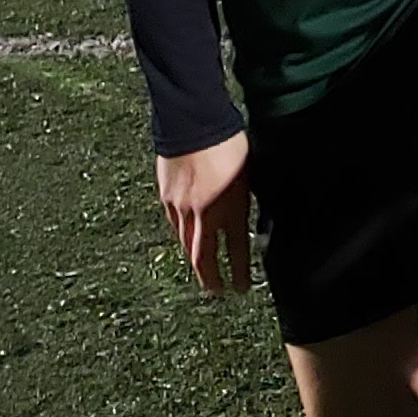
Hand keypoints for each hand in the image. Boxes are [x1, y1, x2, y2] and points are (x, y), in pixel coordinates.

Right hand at [156, 133, 254, 294]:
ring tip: (203, 270)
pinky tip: (186, 240)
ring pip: (186, 243)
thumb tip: (251, 217)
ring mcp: (181, 208)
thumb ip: (248, 200)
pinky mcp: (166, 198)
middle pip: (204, 257)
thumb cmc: (230, 145)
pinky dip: (183, 237)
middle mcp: (203, 215)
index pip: (237, 251)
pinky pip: (175, 225)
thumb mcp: (250, 175)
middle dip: (211, 278)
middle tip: (218, 291)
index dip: (240, 272)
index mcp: (230, 209)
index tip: (242, 288)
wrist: (194, 125)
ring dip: (195, 259)